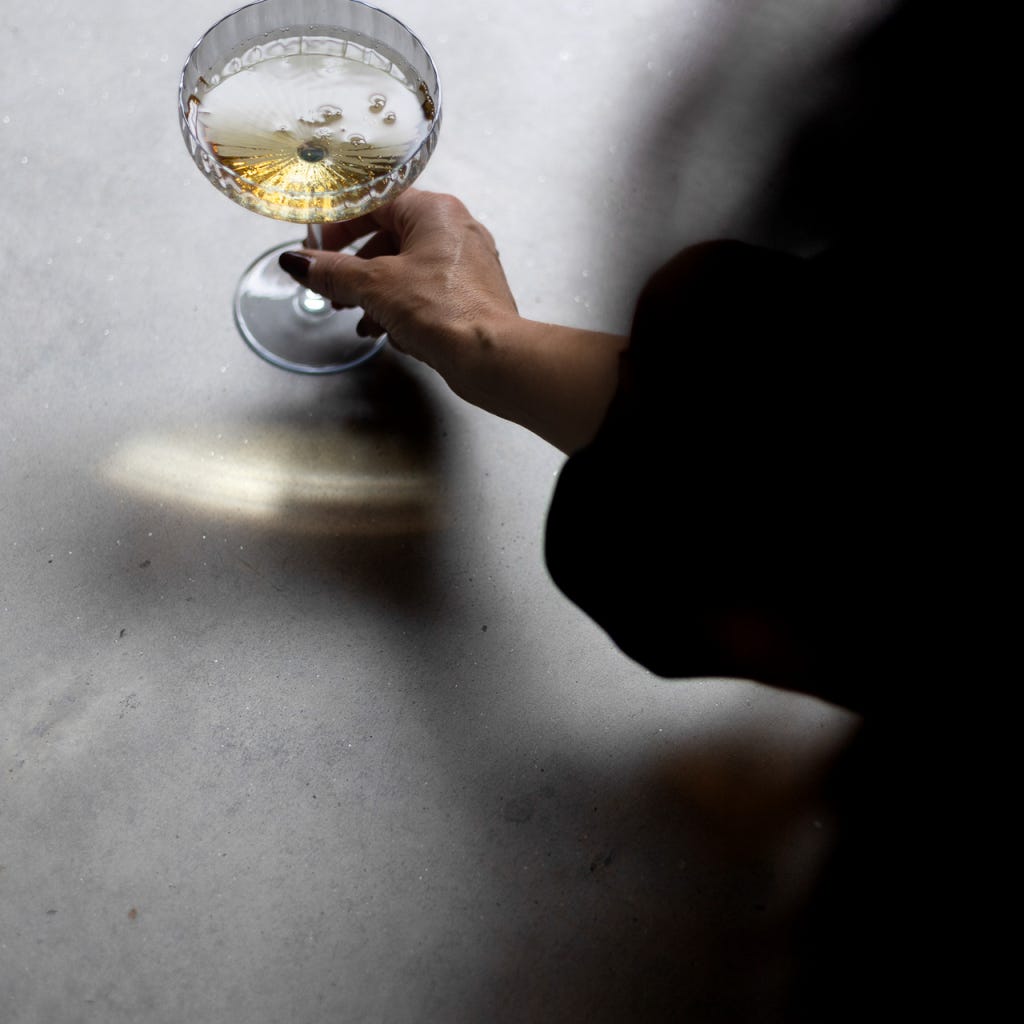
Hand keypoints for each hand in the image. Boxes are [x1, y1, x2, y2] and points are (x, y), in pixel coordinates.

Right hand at [280, 188, 626, 452]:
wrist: (491, 356)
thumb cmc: (442, 310)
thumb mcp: (374, 286)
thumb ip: (332, 272)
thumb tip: (296, 262)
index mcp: (434, 211)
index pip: (374, 203)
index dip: (339, 225)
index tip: (317, 250)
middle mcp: (455, 230)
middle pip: (389, 238)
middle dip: (356, 269)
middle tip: (333, 289)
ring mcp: (468, 265)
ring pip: (406, 270)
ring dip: (375, 295)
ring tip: (355, 318)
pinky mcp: (472, 297)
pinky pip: (426, 294)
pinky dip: (402, 310)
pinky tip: (387, 335)